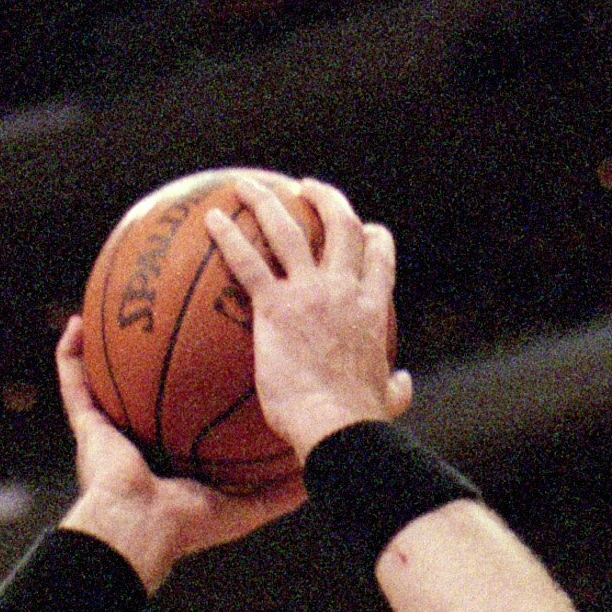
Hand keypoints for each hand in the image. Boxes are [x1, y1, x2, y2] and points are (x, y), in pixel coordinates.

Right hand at [53, 317, 303, 585]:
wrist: (139, 532)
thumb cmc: (189, 524)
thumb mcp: (247, 507)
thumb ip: (280, 492)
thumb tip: (316, 471)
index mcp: (173, 458)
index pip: (188, 413)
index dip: (199, 384)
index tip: (220, 349)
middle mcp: (139, 440)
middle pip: (148, 386)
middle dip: (154, 352)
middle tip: (169, 311)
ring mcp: (109, 432)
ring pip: (104, 377)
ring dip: (106, 342)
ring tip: (116, 304)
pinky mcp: (84, 426)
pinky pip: (72, 381)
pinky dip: (70, 354)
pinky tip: (77, 322)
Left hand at [203, 178, 413, 463]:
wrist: (339, 427)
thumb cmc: (360, 422)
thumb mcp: (387, 399)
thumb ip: (394, 387)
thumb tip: (402, 385)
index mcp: (371, 308)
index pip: (378, 255)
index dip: (372, 235)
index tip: (363, 228)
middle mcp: (344, 288)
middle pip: (340, 224)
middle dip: (324, 198)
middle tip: (304, 189)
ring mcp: (310, 292)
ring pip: (289, 228)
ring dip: (266, 199)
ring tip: (246, 184)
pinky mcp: (276, 307)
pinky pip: (248, 262)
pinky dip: (229, 237)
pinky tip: (210, 220)